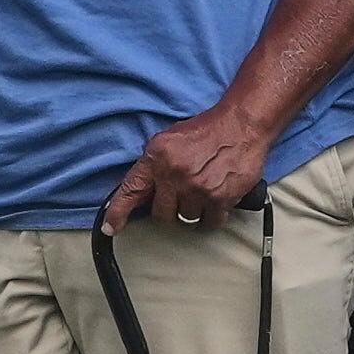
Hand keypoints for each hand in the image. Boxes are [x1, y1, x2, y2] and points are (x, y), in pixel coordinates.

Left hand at [108, 105, 278, 229]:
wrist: (241, 124)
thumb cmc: (206, 131)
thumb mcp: (169, 141)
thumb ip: (154, 166)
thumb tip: (141, 194)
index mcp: (157, 157)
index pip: (131, 190)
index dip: (118, 212)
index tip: (111, 228)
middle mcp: (174, 174)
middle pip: (161, 214)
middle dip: (170, 209)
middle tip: (182, 196)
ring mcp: (197, 188)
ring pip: (186, 220)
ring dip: (193, 212)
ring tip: (202, 192)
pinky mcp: (220, 198)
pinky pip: (209, 222)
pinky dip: (212, 216)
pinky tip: (216, 200)